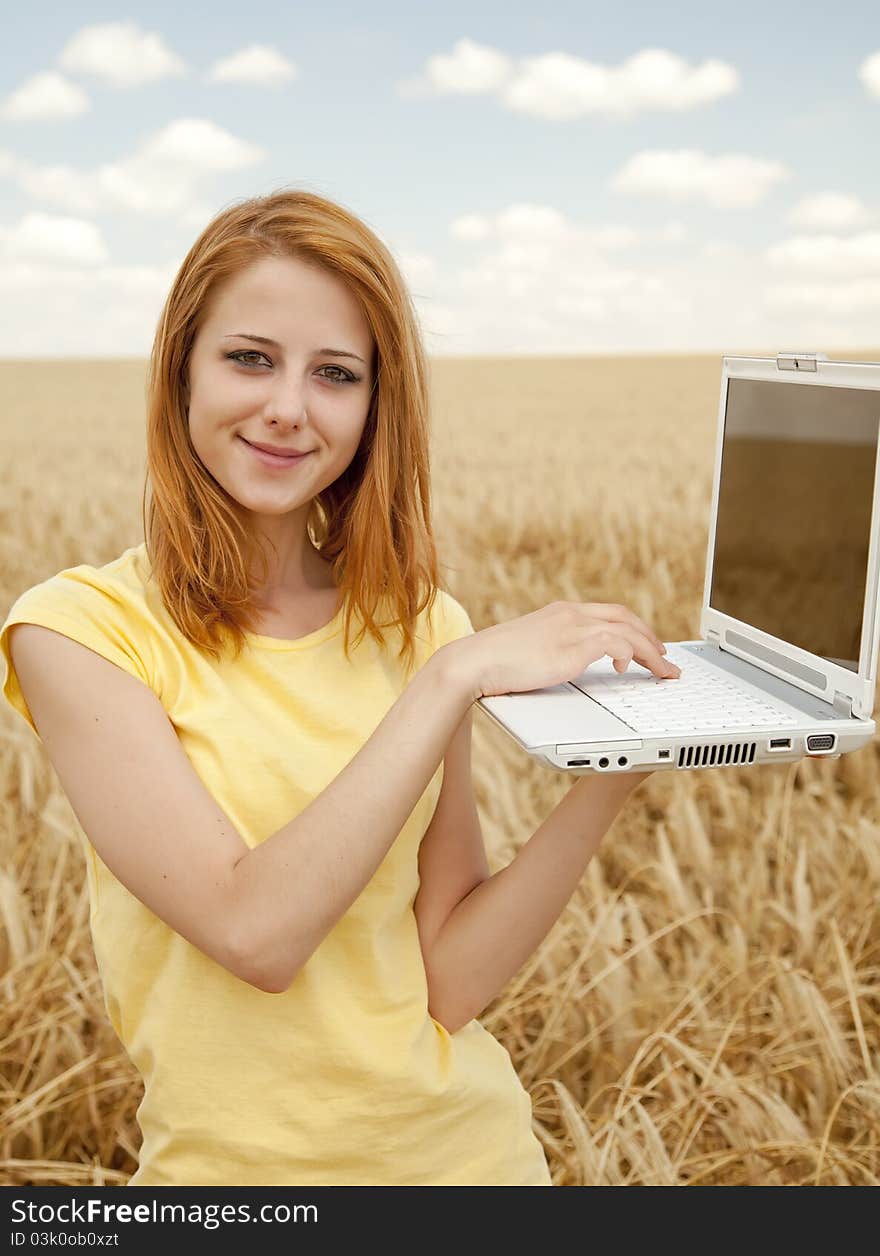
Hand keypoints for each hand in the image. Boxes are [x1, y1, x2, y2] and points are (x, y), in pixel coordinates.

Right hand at [449, 600, 680, 701]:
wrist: (473, 662)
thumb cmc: (495, 662)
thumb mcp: (532, 649)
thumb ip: (554, 649)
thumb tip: (567, 663)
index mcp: (561, 612)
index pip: (609, 613)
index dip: (634, 627)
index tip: (646, 644)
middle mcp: (570, 614)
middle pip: (625, 617)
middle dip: (650, 637)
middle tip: (665, 657)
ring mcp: (572, 628)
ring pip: (628, 630)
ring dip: (651, 652)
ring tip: (662, 669)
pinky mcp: (572, 646)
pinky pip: (615, 643)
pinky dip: (630, 654)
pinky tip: (628, 668)